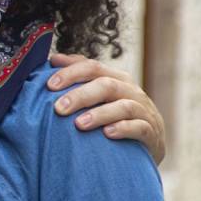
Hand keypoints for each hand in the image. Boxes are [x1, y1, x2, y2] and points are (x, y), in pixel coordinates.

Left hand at [47, 53, 166, 163]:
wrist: (149, 142)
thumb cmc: (115, 116)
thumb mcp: (99, 94)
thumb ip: (80, 77)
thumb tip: (54, 58)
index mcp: (115, 78)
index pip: (93, 67)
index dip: (71, 73)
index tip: (49, 85)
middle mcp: (131, 91)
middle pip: (106, 85)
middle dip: (80, 95)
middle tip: (58, 108)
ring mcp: (144, 111)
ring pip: (124, 106)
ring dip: (100, 114)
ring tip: (79, 124)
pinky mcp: (152, 133)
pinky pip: (140, 128)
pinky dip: (124, 129)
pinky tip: (107, 134)